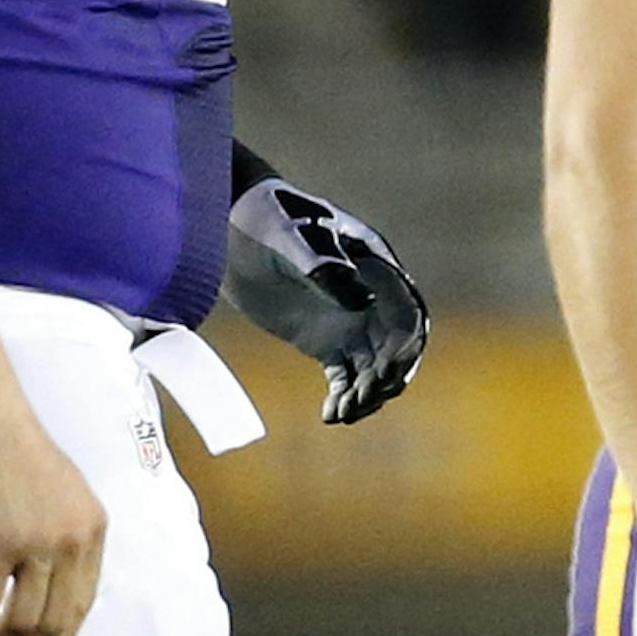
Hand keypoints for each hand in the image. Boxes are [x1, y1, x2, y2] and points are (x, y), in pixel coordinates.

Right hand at [0, 407, 106, 635]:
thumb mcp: (64, 493)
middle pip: (56, 619)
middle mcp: (71, 542)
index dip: (65, 635)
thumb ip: (65, 533)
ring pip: (22, 621)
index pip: (84, 601)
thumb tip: (54, 577)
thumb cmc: (13, 452)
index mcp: (92, 530)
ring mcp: (35, 546)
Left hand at [225, 180, 430, 425]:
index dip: (403, 347)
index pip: (408, 315)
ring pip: (374, 368)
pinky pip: (345, 376)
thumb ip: (325, 266)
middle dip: (386, 377)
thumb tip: (363, 303)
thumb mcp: (292, 237)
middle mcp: (372, 298)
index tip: (383, 373)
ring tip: (344, 414)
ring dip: (366, 394)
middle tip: (361, 399)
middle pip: (398, 349)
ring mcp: (350, 321)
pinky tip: (331, 416)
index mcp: (376, 268)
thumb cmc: (266, 219)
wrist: (228, 228)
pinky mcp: (325, 341)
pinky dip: (342, 397)